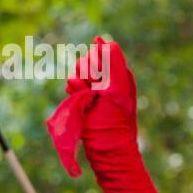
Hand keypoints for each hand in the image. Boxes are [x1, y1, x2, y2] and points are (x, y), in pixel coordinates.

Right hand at [48, 36, 138, 178]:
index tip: (97, 76)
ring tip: (83, 99)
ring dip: (77, 83)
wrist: (106, 151)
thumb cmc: (113, 122)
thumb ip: (113, 63)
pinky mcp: (85, 100)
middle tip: (92, 91)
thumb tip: (105, 41)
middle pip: (89, 60)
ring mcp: (96, 90)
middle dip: (86, 73)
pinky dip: (72, 90)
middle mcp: (109, 80)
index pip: (104, 51)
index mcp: (120, 75)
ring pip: (78, 72)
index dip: (97, 60)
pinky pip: (72, 85)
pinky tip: (74, 98)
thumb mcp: (116, 90)